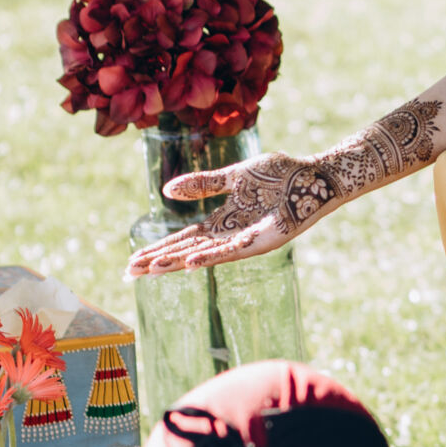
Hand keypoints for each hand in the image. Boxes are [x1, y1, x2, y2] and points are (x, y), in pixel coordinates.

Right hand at [124, 102, 442, 278]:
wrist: (316, 175)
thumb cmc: (281, 174)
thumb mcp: (234, 177)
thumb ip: (203, 184)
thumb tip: (167, 191)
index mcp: (223, 221)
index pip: (184, 239)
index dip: (158, 249)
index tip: (132, 260)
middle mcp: (232, 235)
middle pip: (188, 252)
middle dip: (159, 262)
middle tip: (129, 272)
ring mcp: (248, 240)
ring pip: (206, 256)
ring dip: (179, 263)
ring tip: (152, 270)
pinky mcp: (264, 240)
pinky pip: (233, 251)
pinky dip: (212, 256)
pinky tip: (192, 262)